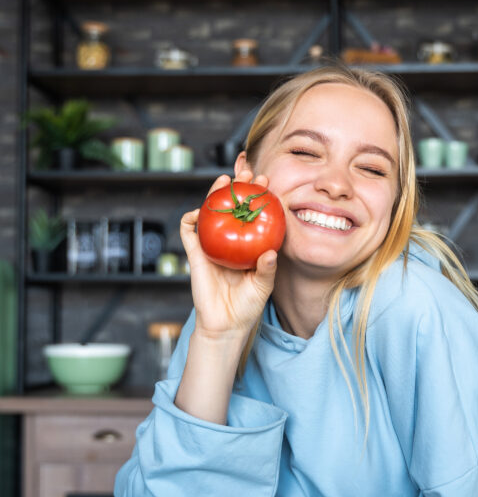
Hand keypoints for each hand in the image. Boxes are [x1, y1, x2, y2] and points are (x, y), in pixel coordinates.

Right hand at [179, 167, 278, 336]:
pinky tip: (198, 212)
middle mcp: (230, 241)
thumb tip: (270, 253)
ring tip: (223, 181)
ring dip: (213, 195)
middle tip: (247, 171)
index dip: (257, 196)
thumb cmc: (248, 305)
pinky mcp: (195, 255)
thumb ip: (267, 270)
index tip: (266, 182)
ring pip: (210, 213)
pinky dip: (190, 220)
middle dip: (237, 186)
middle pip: (231, 206)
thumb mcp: (263, 286)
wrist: (225, 324)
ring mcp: (212, 246)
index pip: (253, 213)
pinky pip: (188, 233)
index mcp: (248, 244)